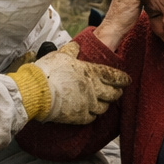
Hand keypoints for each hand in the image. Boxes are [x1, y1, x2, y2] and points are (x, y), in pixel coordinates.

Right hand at [11, 41, 130, 123]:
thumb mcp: (61, 55)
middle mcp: (94, 89)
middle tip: (117, 91)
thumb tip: (76, 45)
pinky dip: (94, 114)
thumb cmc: (49, 71)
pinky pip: (92, 117)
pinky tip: (91, 112)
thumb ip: (72, 50)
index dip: (122, 79)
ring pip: (104, 107)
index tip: (127, 80)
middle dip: (117, 92)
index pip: (114, 76)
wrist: (37, 92)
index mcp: (91, 72)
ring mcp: (88, 104)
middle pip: (113, 93)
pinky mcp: (79, 117)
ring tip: (104, 101)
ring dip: (105, 103)